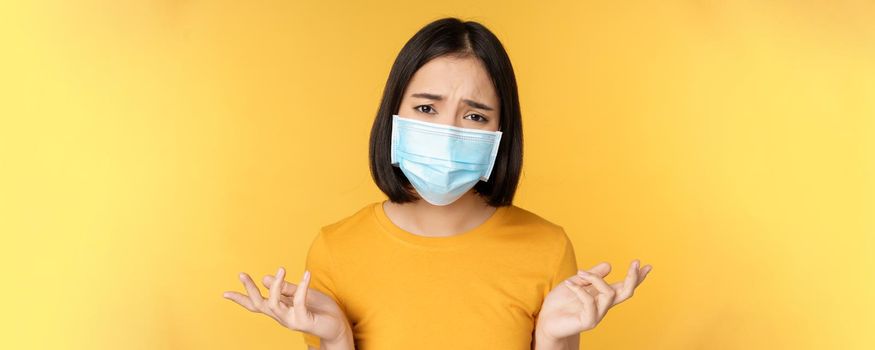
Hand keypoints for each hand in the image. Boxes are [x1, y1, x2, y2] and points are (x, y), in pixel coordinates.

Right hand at [223, 267, 351, 342]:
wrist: (338, 326)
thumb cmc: (320, 309)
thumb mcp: (300, 294)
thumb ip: (285, 288)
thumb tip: (264, 277)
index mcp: (280, 309)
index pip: (256, 304)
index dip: (241, 299)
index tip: (224, 293)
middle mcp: (282, 316)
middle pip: (259, 305)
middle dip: (249, 290)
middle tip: (242, 274)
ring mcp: (291, 320)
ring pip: (274, 303)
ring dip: (275, 285)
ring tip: (281, 268)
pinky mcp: (304, 320)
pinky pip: (299, 301)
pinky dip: (302, 286)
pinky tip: (307, 274)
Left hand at [536, 260, 651, 340]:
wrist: (546, 320)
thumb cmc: (560, 303)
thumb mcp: (576, 283)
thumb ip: (591, 276)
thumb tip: (609, 265)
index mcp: (602, 296)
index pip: (624, 286)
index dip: (637, 277)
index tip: (647, 265)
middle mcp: (603, 306)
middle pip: (626, 292)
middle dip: (633, 277)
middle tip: (635, 263)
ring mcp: (597, 314)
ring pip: (610, 294)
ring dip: (596, 279)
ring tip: (580, 272)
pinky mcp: (587, 321)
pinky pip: (590, 302)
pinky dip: (580, 290)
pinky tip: (569, 284)